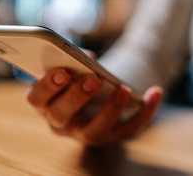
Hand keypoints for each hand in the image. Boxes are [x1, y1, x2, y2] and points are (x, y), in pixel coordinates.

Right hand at [27, 67, 162, 145]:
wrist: (106, 92)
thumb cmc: (83, 74)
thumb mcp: (76, 65)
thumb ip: (75, 58)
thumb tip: (88, 58)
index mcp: (47, 103)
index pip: (37, 100)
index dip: (47, 86)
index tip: (63, 71)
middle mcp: (63, 124)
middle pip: (62, 116)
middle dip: (76, 97)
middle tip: (92, 79)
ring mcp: (89, 134)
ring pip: (96, 130)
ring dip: (110, 109)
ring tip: (123, 88)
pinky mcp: (116, 136)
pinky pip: (131, 127)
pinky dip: (146, 110)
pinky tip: (155, 91)